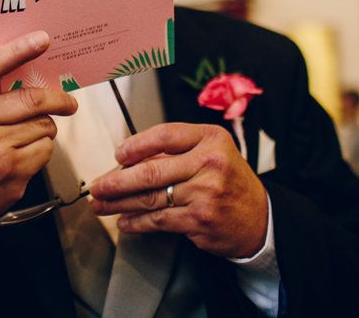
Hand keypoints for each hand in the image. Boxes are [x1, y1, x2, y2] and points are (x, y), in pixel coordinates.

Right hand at [0, 31, 77, 237]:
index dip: (19, 50)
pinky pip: (45, 148)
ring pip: (43, 125)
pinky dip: (42, 148)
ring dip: (43, 127)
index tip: (42, 40)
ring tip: (24, 134)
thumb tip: (23, 59)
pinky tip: (22, 152)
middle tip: (68, 101)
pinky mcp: (11, 172)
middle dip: (57, 99)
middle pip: (30, 99)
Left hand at [89, 123, 266, 257]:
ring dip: (120, 202)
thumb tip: (128, 162)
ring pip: (151, 197)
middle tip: (98, 186)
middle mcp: (210, 163)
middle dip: (117, 180)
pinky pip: (159, 220)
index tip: (118, 154)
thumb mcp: (211, 152)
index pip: (164, 135)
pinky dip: (137, 222)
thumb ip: (175, 152)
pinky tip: (125, 221)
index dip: (136, 144)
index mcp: (210, 139)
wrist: (261, 218)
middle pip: (151, 170)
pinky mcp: (200, 220)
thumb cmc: (228, 180)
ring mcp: (205, 193)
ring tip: (102, 203)